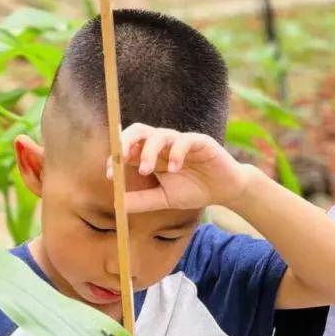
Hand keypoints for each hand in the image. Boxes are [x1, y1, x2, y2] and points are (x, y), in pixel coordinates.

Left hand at [109, 124, 249, 211]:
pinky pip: (184, 140)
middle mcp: (164, 144)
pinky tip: (174, 169)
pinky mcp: (200, 142)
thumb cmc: (195, 191)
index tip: (110, 174)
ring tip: (146, 171)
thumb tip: (116, 204)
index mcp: (153, 154)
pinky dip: (175, 153)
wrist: (224, 191)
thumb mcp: (165, 199)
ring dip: (148, 151)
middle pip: (139, 131)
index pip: (129, 146)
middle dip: (126, 142)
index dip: (116, 156)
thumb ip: (142, 200)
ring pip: (159, 134)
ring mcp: (181, 141)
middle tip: (120, 159)